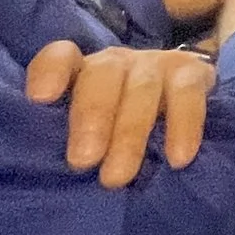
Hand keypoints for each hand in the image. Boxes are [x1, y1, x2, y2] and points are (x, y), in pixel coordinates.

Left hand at [25, 40, 212, 187]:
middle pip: (103, 74)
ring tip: (117, 177)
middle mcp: (118, 63)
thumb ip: (70, 138)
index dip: (50, 72)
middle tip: (82, 161)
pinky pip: (188, 95)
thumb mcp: (89, 130)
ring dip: (130, 133)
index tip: (40, 98)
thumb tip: (44, 170)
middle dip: (92, 116)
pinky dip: (184, 125)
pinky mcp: (194, 73)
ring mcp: (157, 64)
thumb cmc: (118, 127)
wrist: (178, 104)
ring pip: (143, 88)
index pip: (62, 57)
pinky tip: (177, 158)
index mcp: (83, 72)